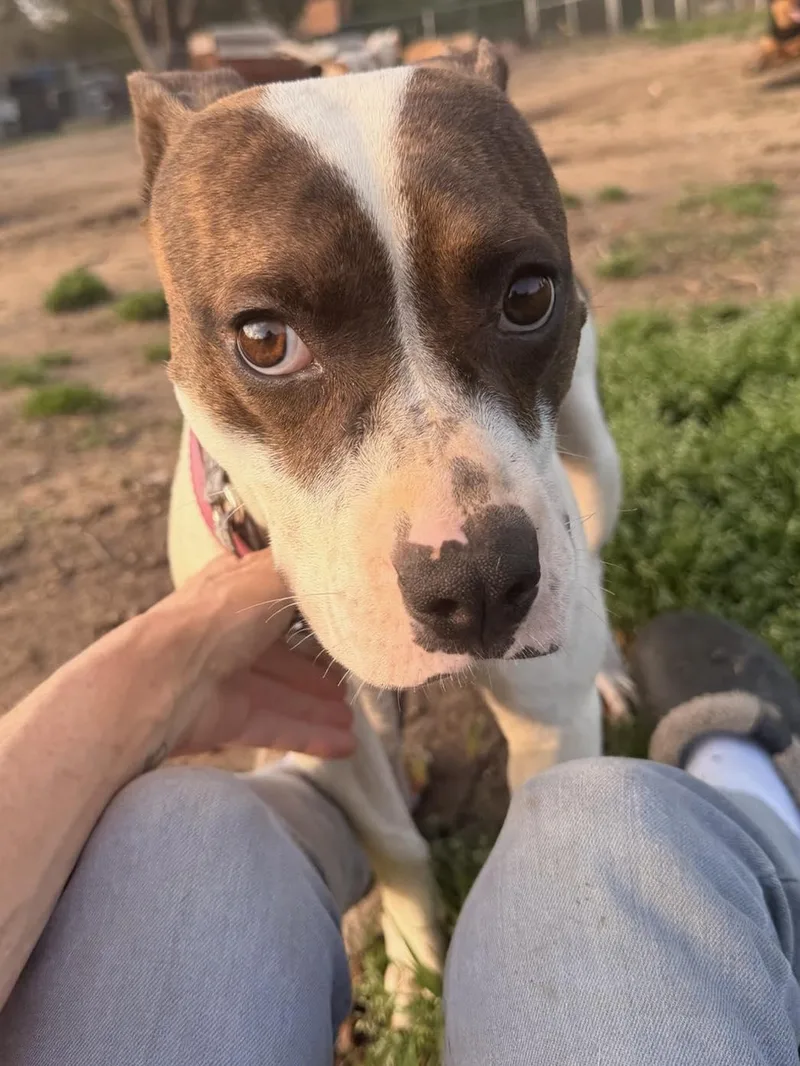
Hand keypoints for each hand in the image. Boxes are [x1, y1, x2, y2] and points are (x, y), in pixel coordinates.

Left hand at [140, 551, 353, 759]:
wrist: (165, 674)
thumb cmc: (220, 615)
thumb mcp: (271, 577)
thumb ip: (306, 577)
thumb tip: (334, 576)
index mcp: (236, 591)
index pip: (279, 599)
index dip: (313, 612)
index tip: (348, 624)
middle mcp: (231, 633)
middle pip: (283, 654)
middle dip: (318, 669)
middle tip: (355, 681)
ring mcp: (227, 678)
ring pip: (282, 694)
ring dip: (318, 707)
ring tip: (354, 720)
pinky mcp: (227, 718)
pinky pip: (275, 726)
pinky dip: (308, 735)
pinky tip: (343, 745)